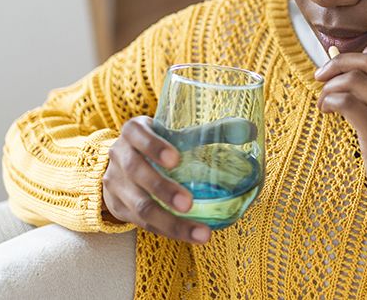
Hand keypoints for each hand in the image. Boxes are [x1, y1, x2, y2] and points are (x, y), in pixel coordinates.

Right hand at [103, 115, 211, 243]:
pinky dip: (167, 230)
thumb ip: (211, 132)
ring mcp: (115, 184)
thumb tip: (251, 129)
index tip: (176, 159)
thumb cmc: (158, 145)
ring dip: (170, 222)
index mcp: (133, 132)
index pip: (136, 134)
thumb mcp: (176, 133)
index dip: (153, 146)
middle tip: (188, 203)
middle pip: (136, 172)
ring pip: (139, 206)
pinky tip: (189, 236)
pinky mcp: (118, 208)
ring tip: (200, 233)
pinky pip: (143, 224)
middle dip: (162, 189)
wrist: (121, 166)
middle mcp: (119, 156)